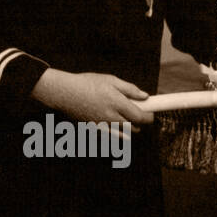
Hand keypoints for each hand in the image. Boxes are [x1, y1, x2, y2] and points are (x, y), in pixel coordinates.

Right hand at [31, 69, 153, 133]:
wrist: (65, 93)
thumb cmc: (87, 83)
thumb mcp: (111, 80)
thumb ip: (129, 89)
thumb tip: (145, 96)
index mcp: (117, 103)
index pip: (140, 117)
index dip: (149, 118)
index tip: (151, 114)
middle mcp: (111, 117)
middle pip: (133, 128)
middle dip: (139, 123)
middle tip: (138, 114)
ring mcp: (102, 126)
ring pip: (123, 134)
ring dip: (129, 129)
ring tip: (126, 118)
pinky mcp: (94, 130)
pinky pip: (111, 136)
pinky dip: (117, 133)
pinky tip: (116, 126)